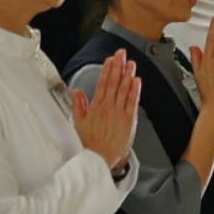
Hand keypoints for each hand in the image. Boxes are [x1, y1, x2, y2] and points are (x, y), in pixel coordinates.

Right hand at [72, 50, 139, 171]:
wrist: (99, 159)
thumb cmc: (89, 143)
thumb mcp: (78, 124)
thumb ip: (79, 106)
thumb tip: (77, 92)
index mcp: (96, 107)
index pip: (102, 83)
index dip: (107, 70)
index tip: (110, 60)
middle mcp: (108, 108)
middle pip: (114, 82)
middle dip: (118, 66)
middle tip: (122, 54)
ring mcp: (120, 113)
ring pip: (124, 89)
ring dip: (128, 74)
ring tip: (131, 63)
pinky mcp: (129, 121)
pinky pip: (133, 102)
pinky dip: (135, 90)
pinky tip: (137, 80)